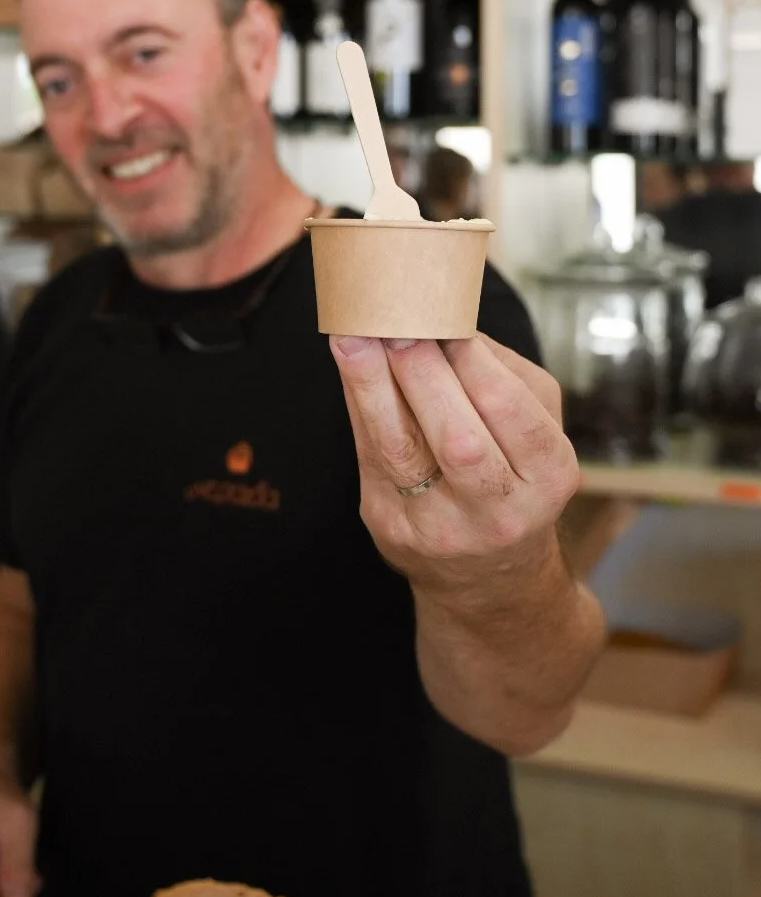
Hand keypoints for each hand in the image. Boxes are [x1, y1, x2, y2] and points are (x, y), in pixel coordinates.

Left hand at [330, 333, 578, 593]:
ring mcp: (440, 528)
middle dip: (422, 374)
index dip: (477, 366)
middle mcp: (498, 512)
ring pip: (401, 450)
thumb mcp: (536, 431)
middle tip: (395, 323)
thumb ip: (501, 375)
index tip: (446, 321)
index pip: (513, 414)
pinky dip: (358, 404)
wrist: (489, 579)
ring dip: (372, 386)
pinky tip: (348, 366)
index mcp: (548, 477)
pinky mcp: (391, 528)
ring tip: (355, 337)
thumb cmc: (514, 477)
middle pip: (458, 440)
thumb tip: (448, 318)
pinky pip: (369, 456)